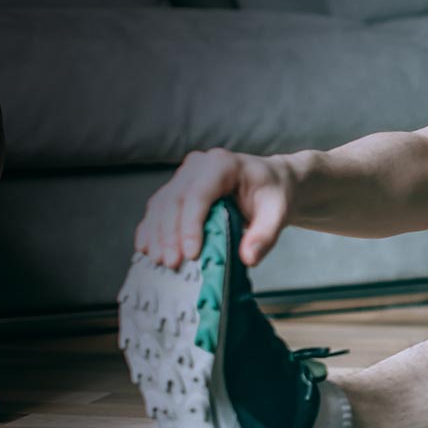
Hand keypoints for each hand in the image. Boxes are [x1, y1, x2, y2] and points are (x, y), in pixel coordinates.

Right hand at [135, 148, 293, 268]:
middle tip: (172, 263)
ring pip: (160, 204)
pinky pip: (158, 209)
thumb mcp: (279, 212)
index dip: (190, 225)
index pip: (198, 194)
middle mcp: (198, 165)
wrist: (273, 183)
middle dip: (169, 235)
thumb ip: (265, 235)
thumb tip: (248, 258)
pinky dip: (151, 230)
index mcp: (223, 164)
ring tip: (160, 262)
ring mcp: (185, 176)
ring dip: (156, 235)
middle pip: (174, 200)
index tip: (191, 253)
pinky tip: (148, 250)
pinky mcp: (178, 190)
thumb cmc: (275, 194)